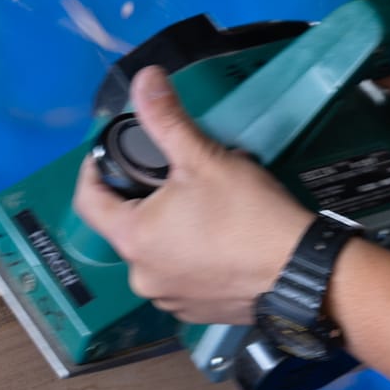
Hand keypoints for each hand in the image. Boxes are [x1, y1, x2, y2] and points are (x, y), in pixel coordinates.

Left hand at [72, 66, 312, 325]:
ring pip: (158, 252)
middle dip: (145, 197)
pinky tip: (222, 240)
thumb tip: (143, 76)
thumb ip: (167, 118)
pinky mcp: (198, 312)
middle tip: (176, 173)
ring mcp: (170, 300)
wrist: (301, 272)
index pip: (88, 201)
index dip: (93, 170)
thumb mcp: (204, 158)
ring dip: (170, 229)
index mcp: (133, 238)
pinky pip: (183, 276)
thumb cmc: (247, 213)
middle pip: (128, 225)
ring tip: (205, 205)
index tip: (110, 151)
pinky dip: (192, 257)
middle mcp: (142, 276)